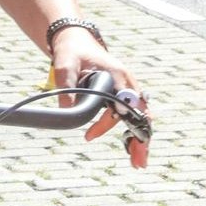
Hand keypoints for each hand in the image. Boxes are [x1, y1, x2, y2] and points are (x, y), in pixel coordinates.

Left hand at [50, 29, 147, 167]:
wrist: (77, 41)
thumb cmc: (72, 52)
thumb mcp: (64, 66)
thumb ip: (65, 86)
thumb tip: (66, 111)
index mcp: (118, 76)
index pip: (120, 106)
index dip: (105, 124)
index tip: (88, 136)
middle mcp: (128, 83)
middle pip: (141, 115)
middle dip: (141, 139)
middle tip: (139, 163)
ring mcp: (128, 89)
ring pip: (140, 118)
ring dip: (140, 139)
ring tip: (138, 163)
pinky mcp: (123, 94)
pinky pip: (133, 115)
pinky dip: (135, 132)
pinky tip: (133, 148)